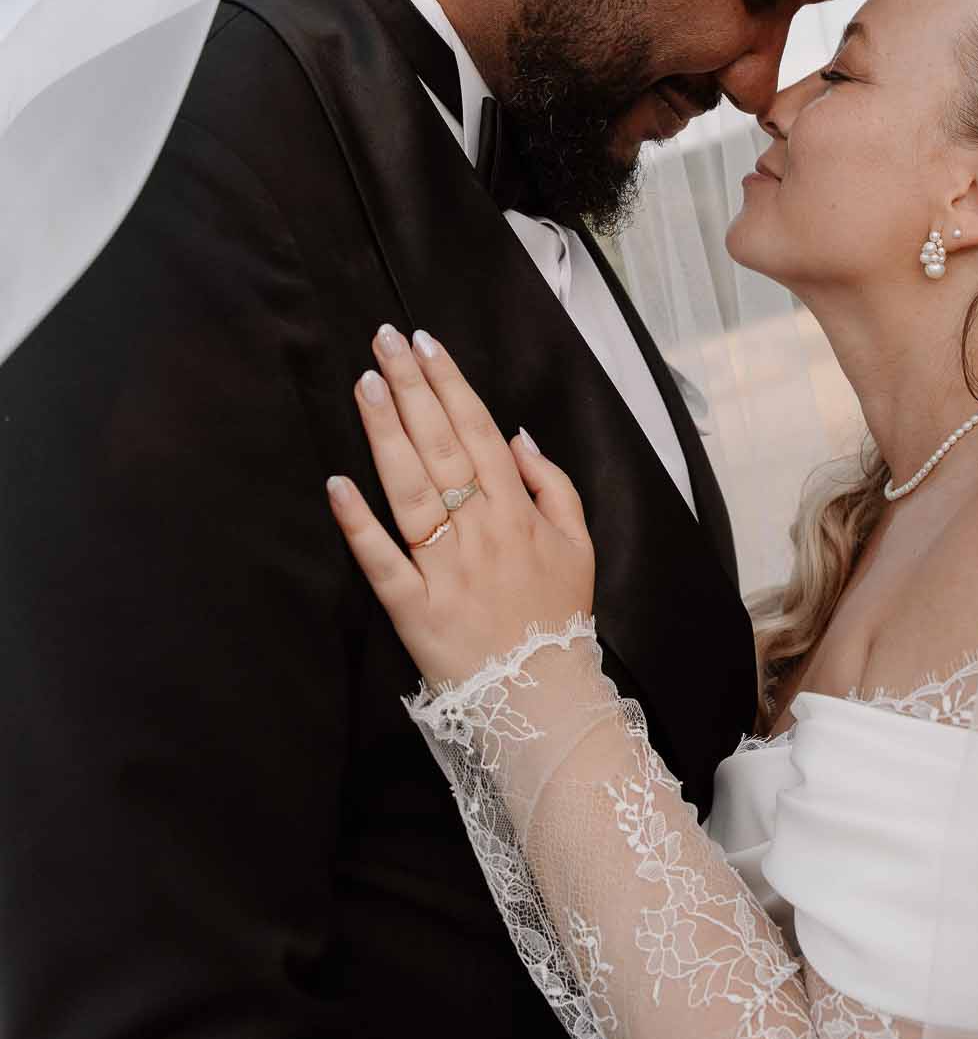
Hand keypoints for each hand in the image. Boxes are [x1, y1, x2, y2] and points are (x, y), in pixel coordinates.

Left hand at [326, 325, 594, 690]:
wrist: (545, 698)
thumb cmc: (558, 617)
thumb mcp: (579, 545)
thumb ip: (553, 485)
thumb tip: (515, 435)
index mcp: (518, 511)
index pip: (477, 431)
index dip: (449, 383)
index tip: (424, 343)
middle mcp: (480, 531)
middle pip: (440, 446)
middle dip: (410, 387)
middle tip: (383, 340)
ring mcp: (446, 568)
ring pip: (411, 490)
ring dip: (385, 434)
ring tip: (365, 385)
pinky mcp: (415, 609)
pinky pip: (383, 562)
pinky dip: (359, 524)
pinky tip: (337, 485)